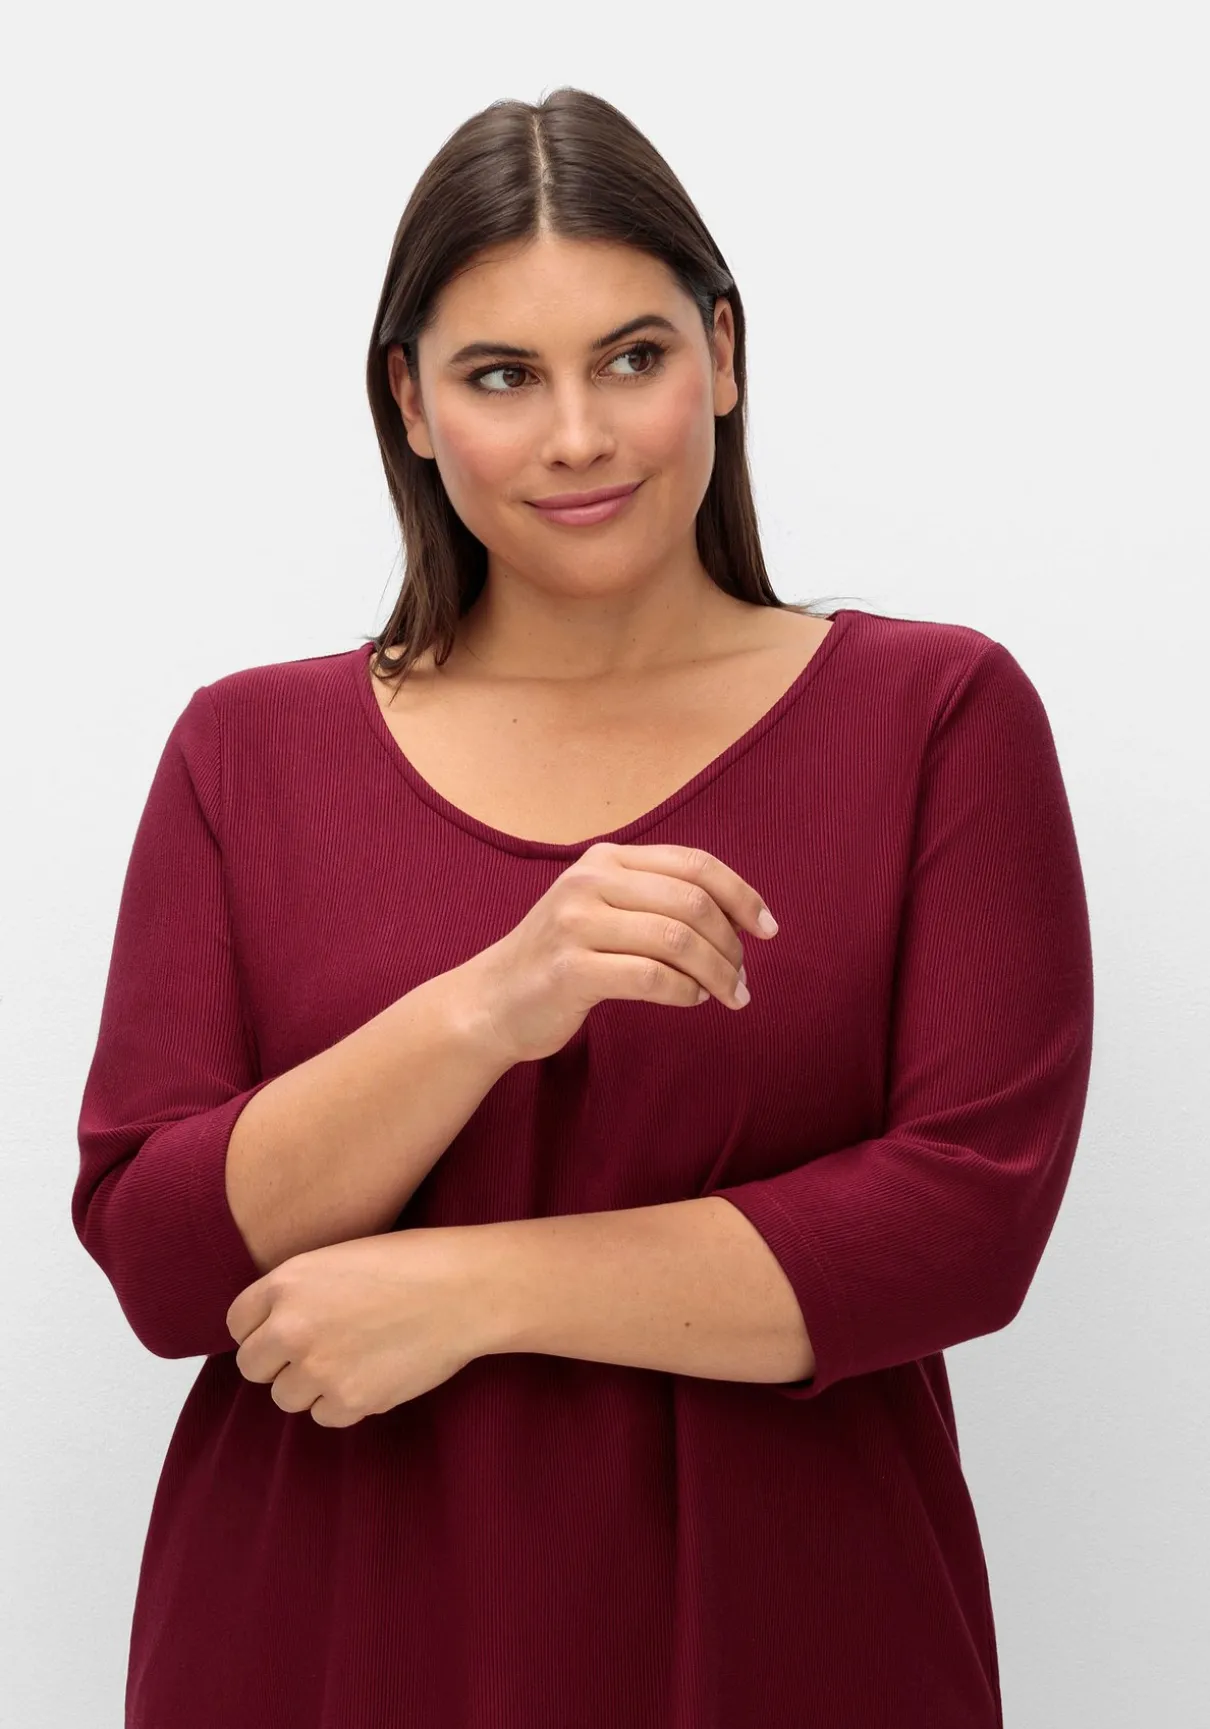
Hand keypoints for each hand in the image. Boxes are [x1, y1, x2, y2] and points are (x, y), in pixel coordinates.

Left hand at [225, 1230, 494, 1426]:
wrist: (464, 1290)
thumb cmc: (413, 1263)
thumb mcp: (340, 1259)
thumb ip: (299, 1292)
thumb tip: (275, 1328)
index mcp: (287, 1282)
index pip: (238, 1323)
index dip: (260, 1329)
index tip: (280, 1331)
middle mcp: (292, 1327)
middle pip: (252, 1366)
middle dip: (277, 1362)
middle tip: (315, 1350)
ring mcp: (319, 1368)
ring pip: (286, 1397)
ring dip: (310, 1385)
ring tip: (349, 1359)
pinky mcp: (350, 1401)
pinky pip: (324, 1415)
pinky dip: (342, 1402)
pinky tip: (371, 1373)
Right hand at [471, 840, 778, 1065]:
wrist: (493, 1001)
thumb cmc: (563, 958)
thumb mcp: (604, 909)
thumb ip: (657, 900)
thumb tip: (738, 917)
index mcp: (605, 860)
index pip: (694, 864)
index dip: (741, 895)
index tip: (768, 929)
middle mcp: (588, 881)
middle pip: (693, 903)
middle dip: (732, 944)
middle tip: (744, 978)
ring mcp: (575, 924)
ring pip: (677, 941)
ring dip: (717, 973)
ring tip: (730, 995)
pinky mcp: (570, 970)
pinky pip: (652, 977)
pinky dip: (685, 991)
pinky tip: (692, 1000)